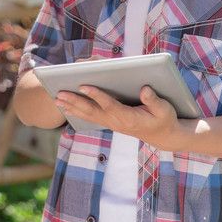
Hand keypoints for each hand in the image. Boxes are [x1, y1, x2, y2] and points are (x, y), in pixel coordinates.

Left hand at [55, 84, 179, 148]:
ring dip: (72, 107)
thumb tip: (144, 89)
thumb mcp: (165, 109)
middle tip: (60, 93)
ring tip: (57, 99)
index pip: (110, 105)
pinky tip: (67, 107)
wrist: (163, 136)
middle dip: (75, 101)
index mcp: (129, 118)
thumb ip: (154, 100)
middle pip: (93, 111)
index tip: (84, 86)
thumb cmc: (164, 119)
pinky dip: (78, 112)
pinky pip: (91, 117)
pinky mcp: (110, 123)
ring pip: (89, 115)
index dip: (97, 96)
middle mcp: (117, 123)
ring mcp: (112, 124)